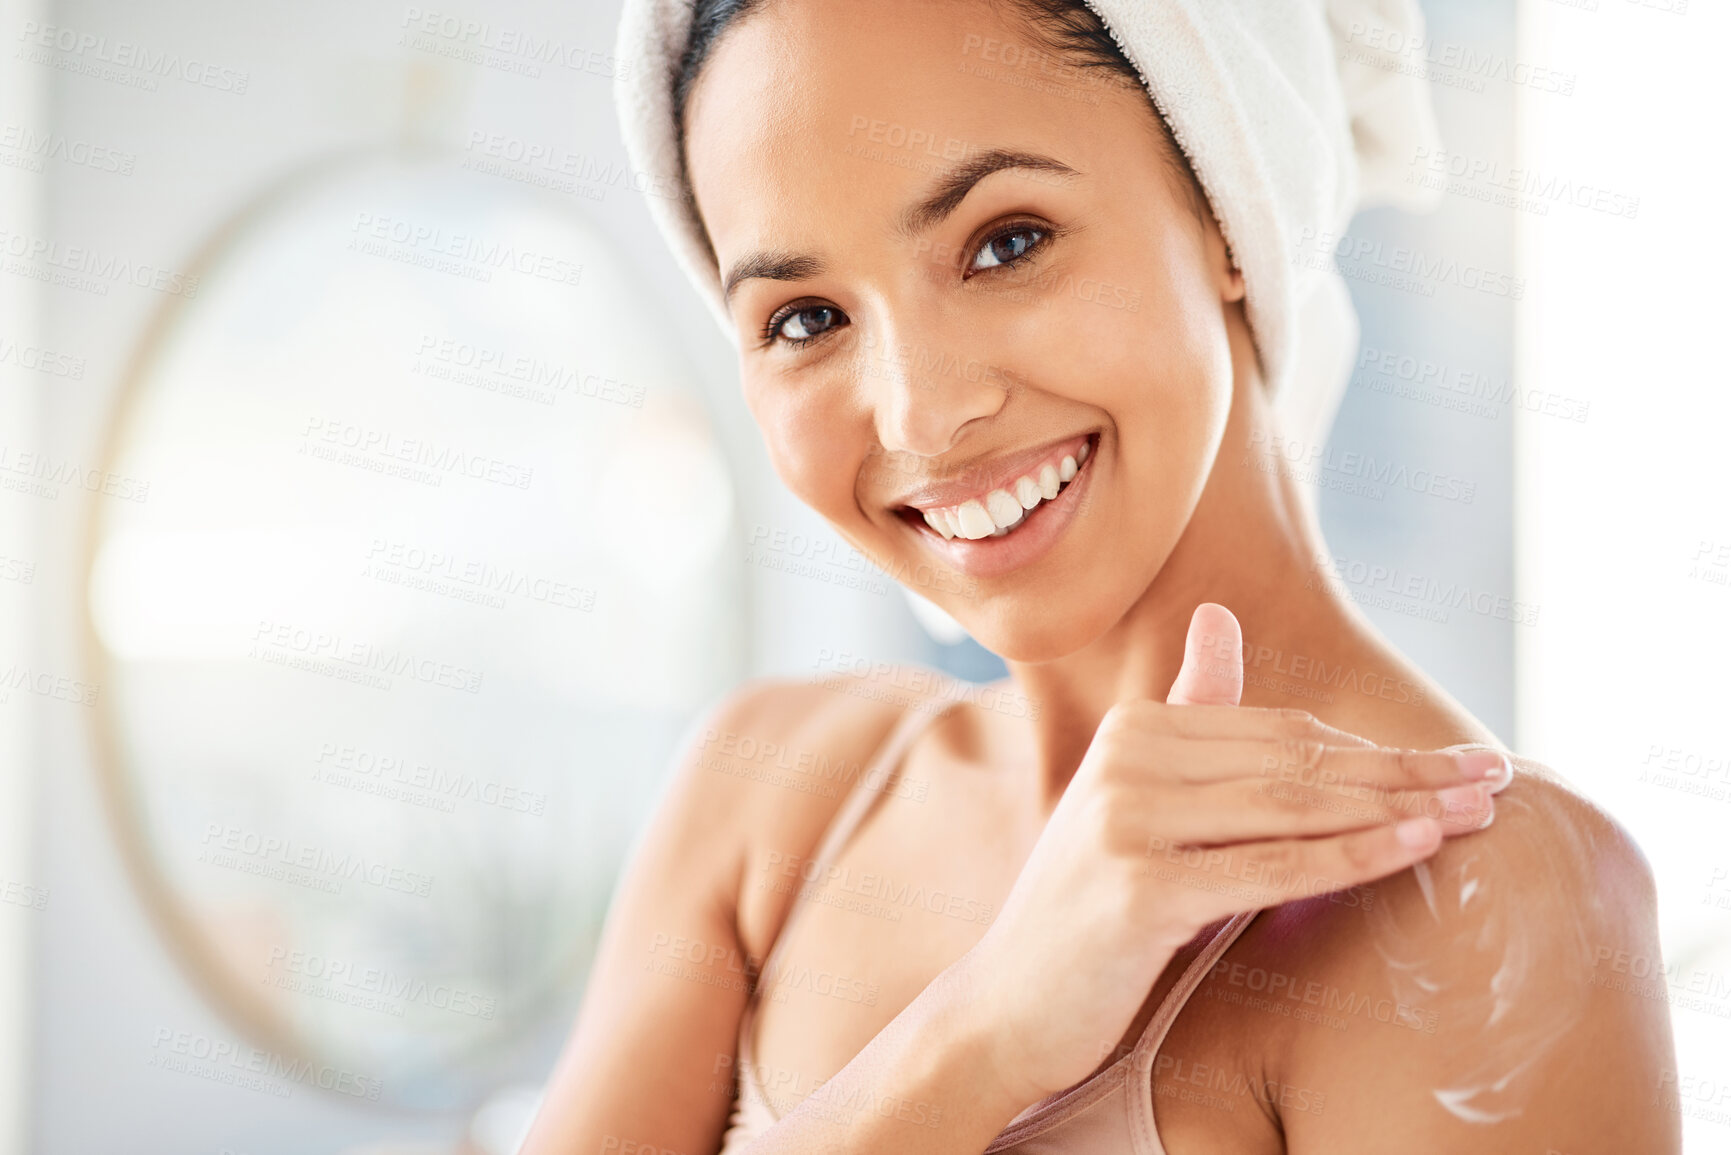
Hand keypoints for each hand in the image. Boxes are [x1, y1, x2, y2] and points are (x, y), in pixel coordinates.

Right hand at [958, 603, 1509, 1107]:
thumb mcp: (1137, 801)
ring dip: (1398, 808)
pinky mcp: (1138, 888)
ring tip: (1474, 812)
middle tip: (1494, 780)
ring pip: (1291, 807)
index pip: (1282, 732)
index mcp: (1134, 731)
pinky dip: (1349, 856)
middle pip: (1297, 761)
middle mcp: (1127, 761)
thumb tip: (1219, 615)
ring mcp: (1127, 821)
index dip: (1376, 749)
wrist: (1007, 1004)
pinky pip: (1267, 868)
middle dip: (1407, 772)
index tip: (1458, 760)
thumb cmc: (1090, 910)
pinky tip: (1413, 845)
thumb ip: (1187, 714)